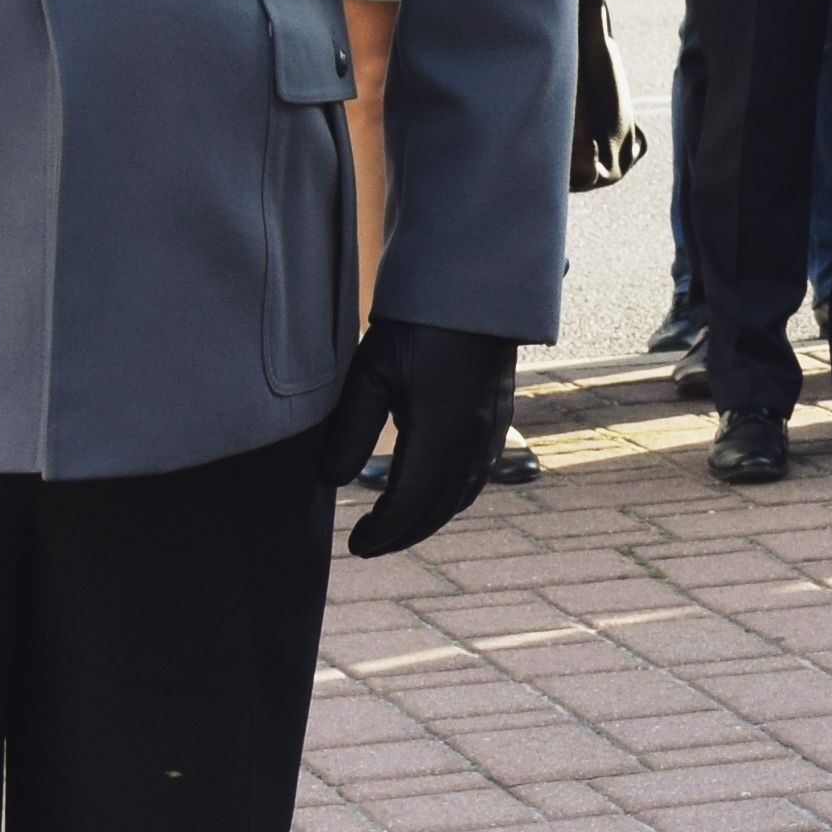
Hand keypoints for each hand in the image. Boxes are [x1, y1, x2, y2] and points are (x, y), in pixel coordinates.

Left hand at [323, 320, 517, 555]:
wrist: (473, 287)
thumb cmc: (416, 325)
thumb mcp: (371, 373)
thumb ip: (350, 430)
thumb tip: (333, 479)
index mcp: (441, 434)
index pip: (409, 504)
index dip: (382, 532)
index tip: (355, 545)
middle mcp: (473, 441)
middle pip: (438, 509)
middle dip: (403, 534)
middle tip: (369, 545)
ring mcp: (491, 430)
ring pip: (462, 496)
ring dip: (429, 519)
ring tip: (396, 527)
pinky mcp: (498, 417)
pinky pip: (479, 475)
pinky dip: (453, 498)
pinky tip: (434, 495)